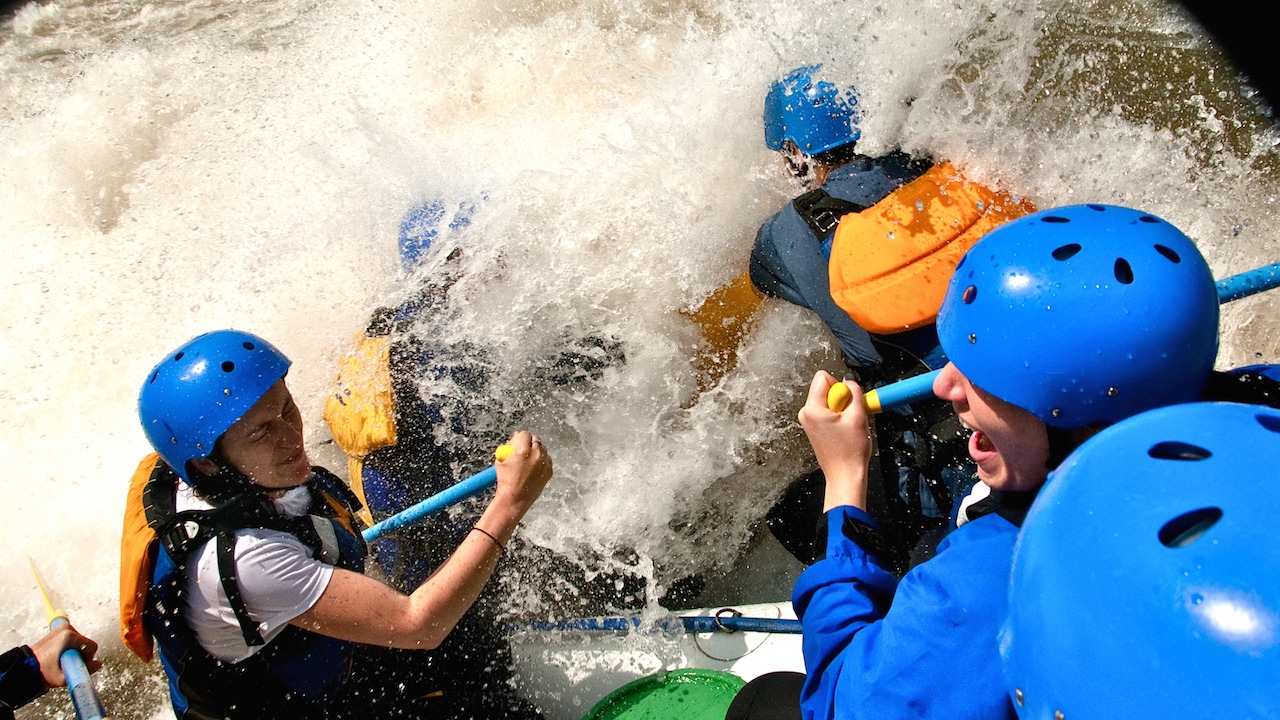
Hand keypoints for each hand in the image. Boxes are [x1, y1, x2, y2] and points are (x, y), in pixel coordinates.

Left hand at [30, 623, 100, 687]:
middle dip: (80, 655)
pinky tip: (59, 656)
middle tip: (67, 663)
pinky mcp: (57, 631)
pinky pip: (72, 640)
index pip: (92, 646)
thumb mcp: (65, 676)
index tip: (76, 664)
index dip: (88, 658)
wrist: (25, 668)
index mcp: (69, 636)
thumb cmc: (41, 671)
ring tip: (61, 660)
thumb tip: (98, 665)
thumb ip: (86, 671)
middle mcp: (66, 628)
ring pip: (79, 642)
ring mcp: (61, 628)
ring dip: (74, 652)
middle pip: (85, 643)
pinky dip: (69, 649)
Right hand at [492, 430, 552, 518]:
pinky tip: (533, 468)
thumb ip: (509, 446)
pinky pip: (547, 459)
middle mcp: (536, 455)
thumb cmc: (505, 480)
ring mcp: (544, 463)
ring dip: (536, 451)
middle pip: (535, 439)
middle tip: (522, 450)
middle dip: (528, 442)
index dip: (519, 438)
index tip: (516, 443)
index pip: (524, 434)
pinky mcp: (549, 471)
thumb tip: (516, 436)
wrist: (515, 499)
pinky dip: (541, 461)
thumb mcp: (501, 460)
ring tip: (526, 461)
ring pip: (542, 448)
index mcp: (523, 451)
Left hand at [797, 370, 871, 510]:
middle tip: (849, 417)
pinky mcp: (813, 427)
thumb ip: (854, 392)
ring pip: (827, 400)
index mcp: (812, 409)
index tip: (847, 403)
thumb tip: (849, 380)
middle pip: (825, 388)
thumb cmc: (850, 452)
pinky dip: (837, 416)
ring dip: (841, 408)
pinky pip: (827, 411)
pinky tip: (843, 431)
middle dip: (841, 398)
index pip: (823, 377)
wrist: (845, 475)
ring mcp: (808, 420)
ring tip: (847, 426)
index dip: (840, 386)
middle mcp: (805, 413)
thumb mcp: (858, 416)